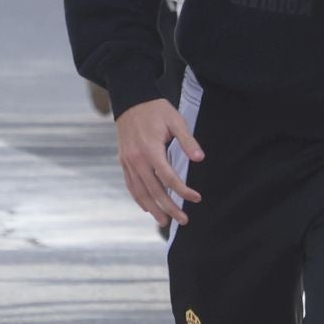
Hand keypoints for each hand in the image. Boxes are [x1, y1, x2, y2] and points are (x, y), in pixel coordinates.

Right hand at [113, 98, 202, 227]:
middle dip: (169, 207)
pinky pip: (130, 184)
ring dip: (152, 208)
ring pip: (139, 191)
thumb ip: (188, 140)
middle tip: (183, 220)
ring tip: (164, 222)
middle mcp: (136, 159)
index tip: (197, 198)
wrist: (130, 101)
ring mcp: (128, 161)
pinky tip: (146, 207)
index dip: (184, 191)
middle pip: (154, 190)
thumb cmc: (156, 110)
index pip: (169, 178)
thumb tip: (199, 158)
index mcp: (150, 149)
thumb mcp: (176, 121)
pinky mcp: (123, 160)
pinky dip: (137, 197)